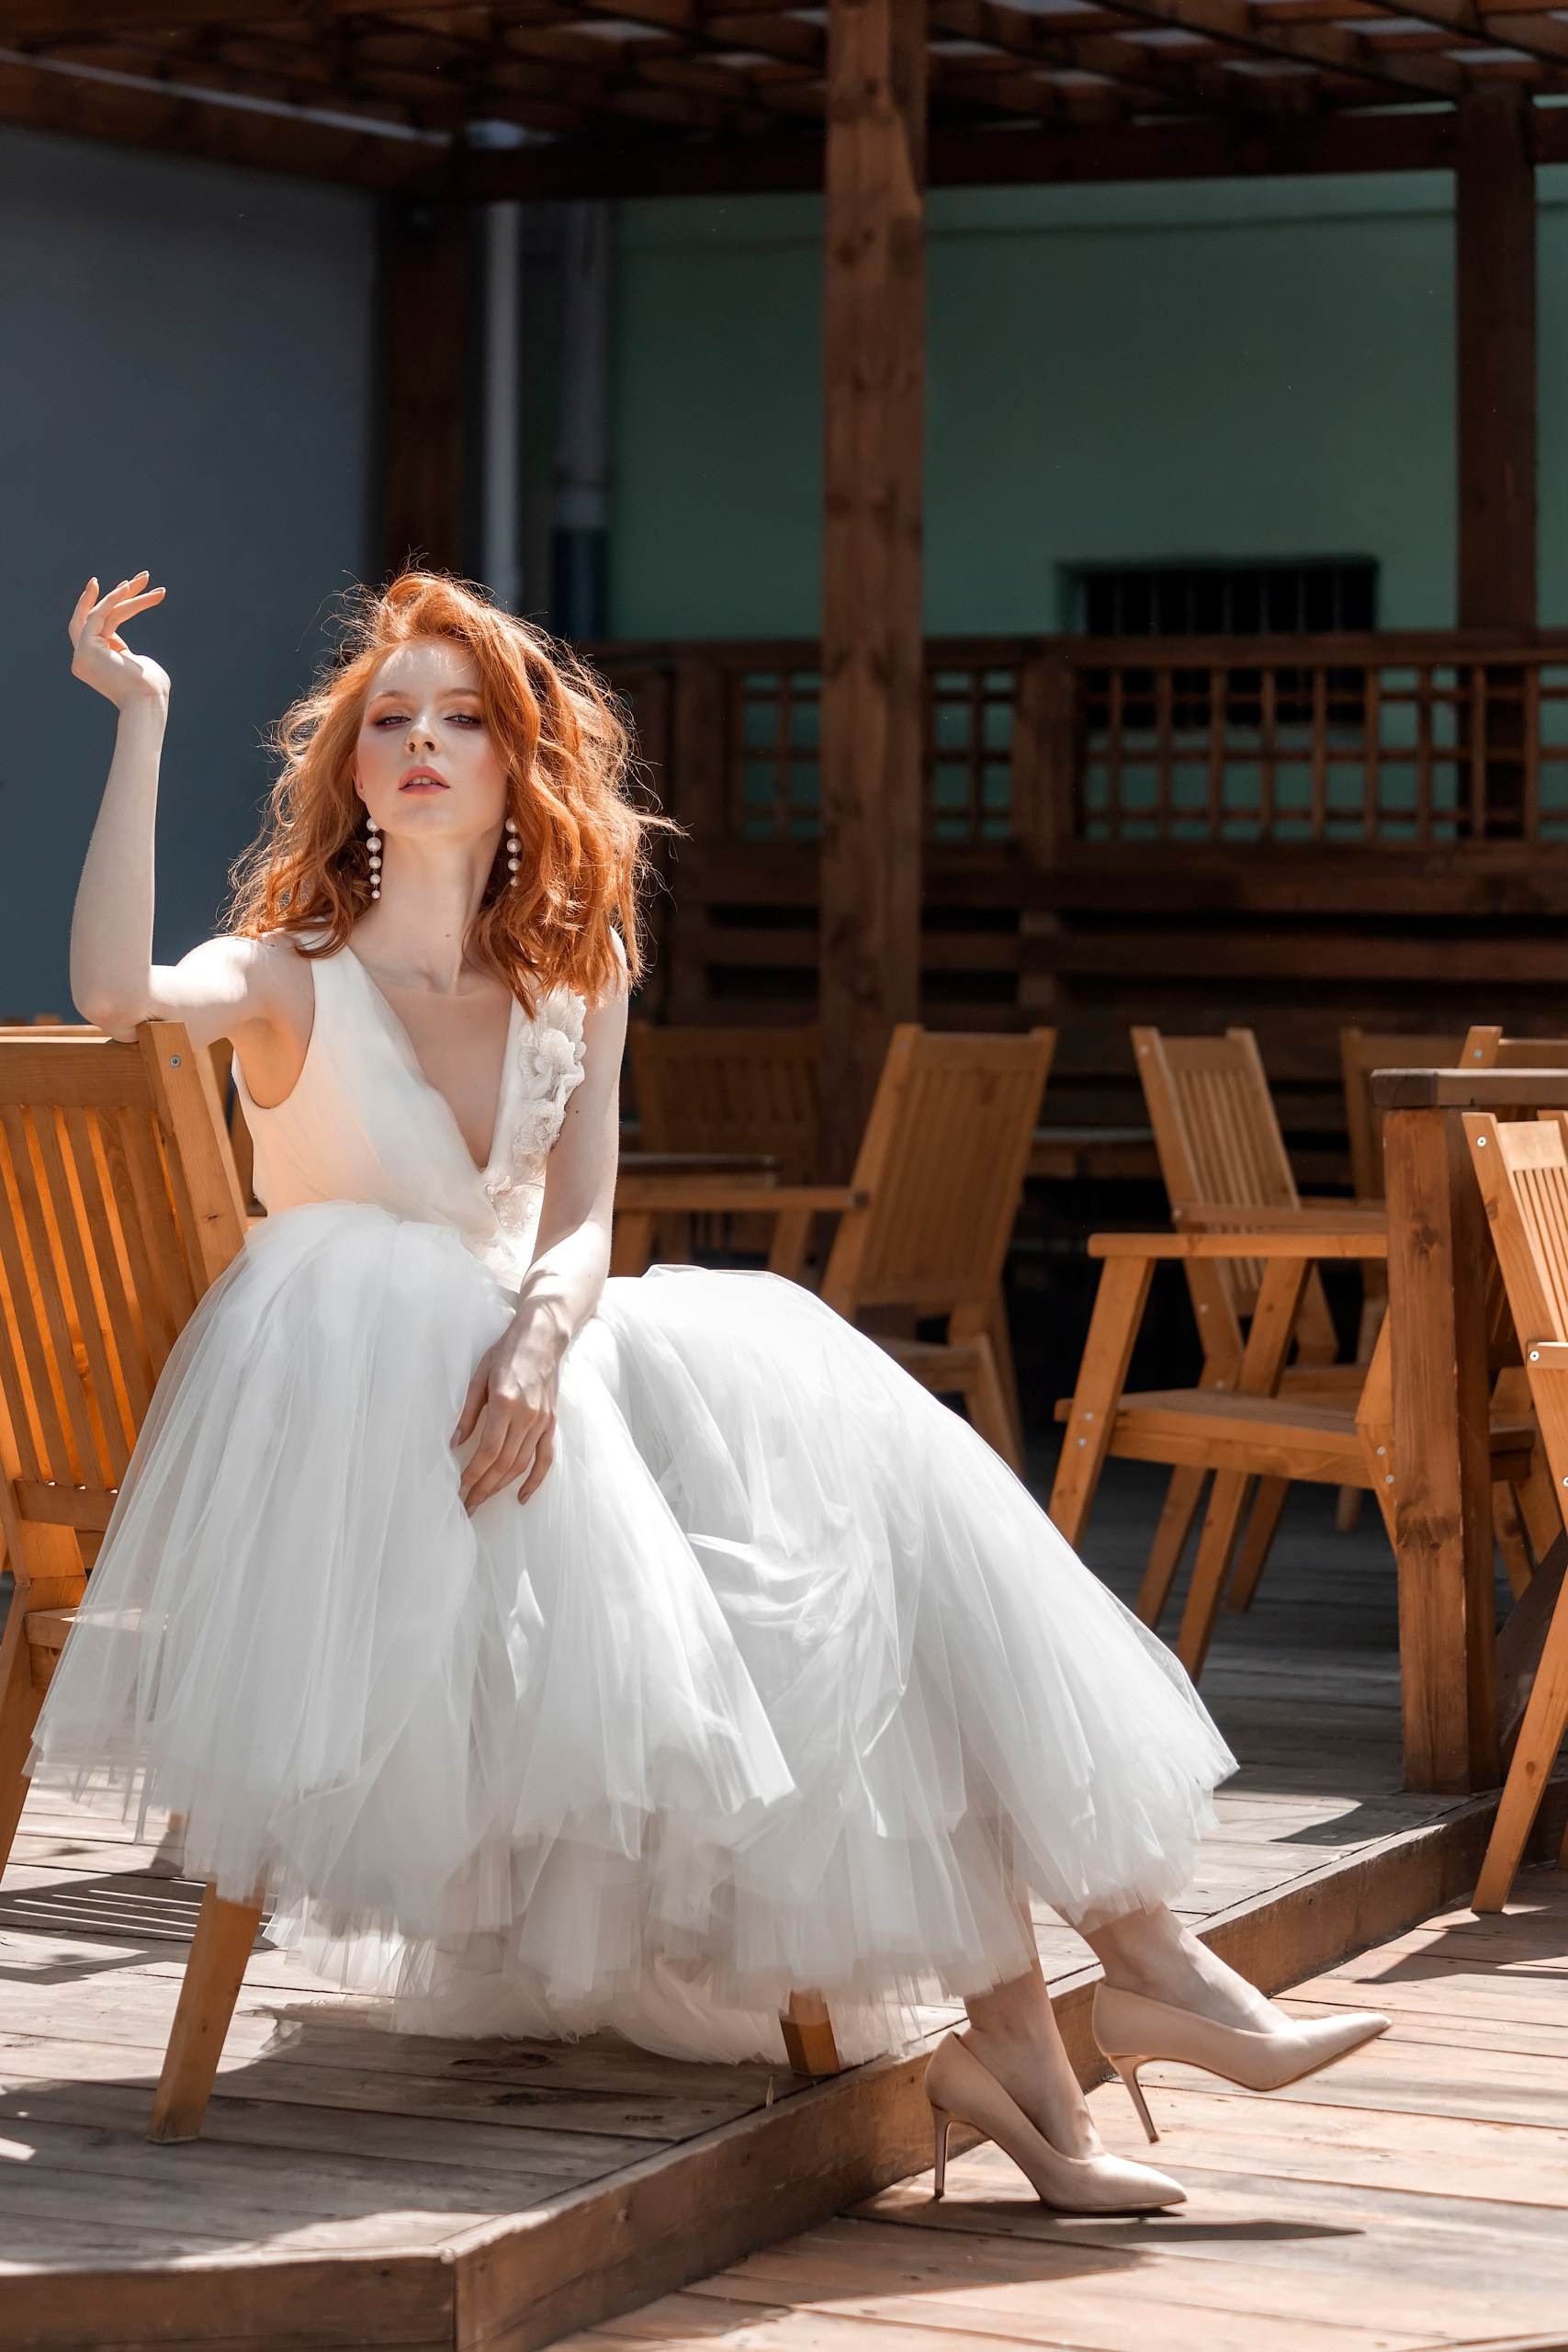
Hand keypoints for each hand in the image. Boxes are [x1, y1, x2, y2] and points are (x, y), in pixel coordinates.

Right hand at [69, 573, 167, 709]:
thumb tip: (125, 652)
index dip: (115, 604)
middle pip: (96, 616)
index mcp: (96, 661)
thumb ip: (127, 654)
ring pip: (102, 614)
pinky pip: (99, 616)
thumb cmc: (151, 689)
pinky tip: (128, 587)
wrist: (147, 703)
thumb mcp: (139, 666)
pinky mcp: (86, 648)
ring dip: (126, 595)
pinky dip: (113, 600)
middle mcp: (84, 657)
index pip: (103, 626)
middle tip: (142, 577)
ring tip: (146, 578)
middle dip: (119, 594)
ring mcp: (82, 653)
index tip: (129, 586)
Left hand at [453, 1309, 562, 1510]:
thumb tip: (455, 1443)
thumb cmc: (506, 1352)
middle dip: (484, 1487)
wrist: (542, 1336)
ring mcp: (542, 1421)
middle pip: (504, 1463)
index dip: (474, 1473)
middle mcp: (527, 1416)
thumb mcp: (479, 1377)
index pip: (489, 1450)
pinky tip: (521, 1496)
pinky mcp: (551, 1422)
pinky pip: (546, 1457)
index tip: (460, 1487)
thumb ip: (468, 1412)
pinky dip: (535, 1480)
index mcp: (506, 1403)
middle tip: (467, 1504)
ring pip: (522, 1464)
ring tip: (483, 1499)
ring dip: (502, 1486)